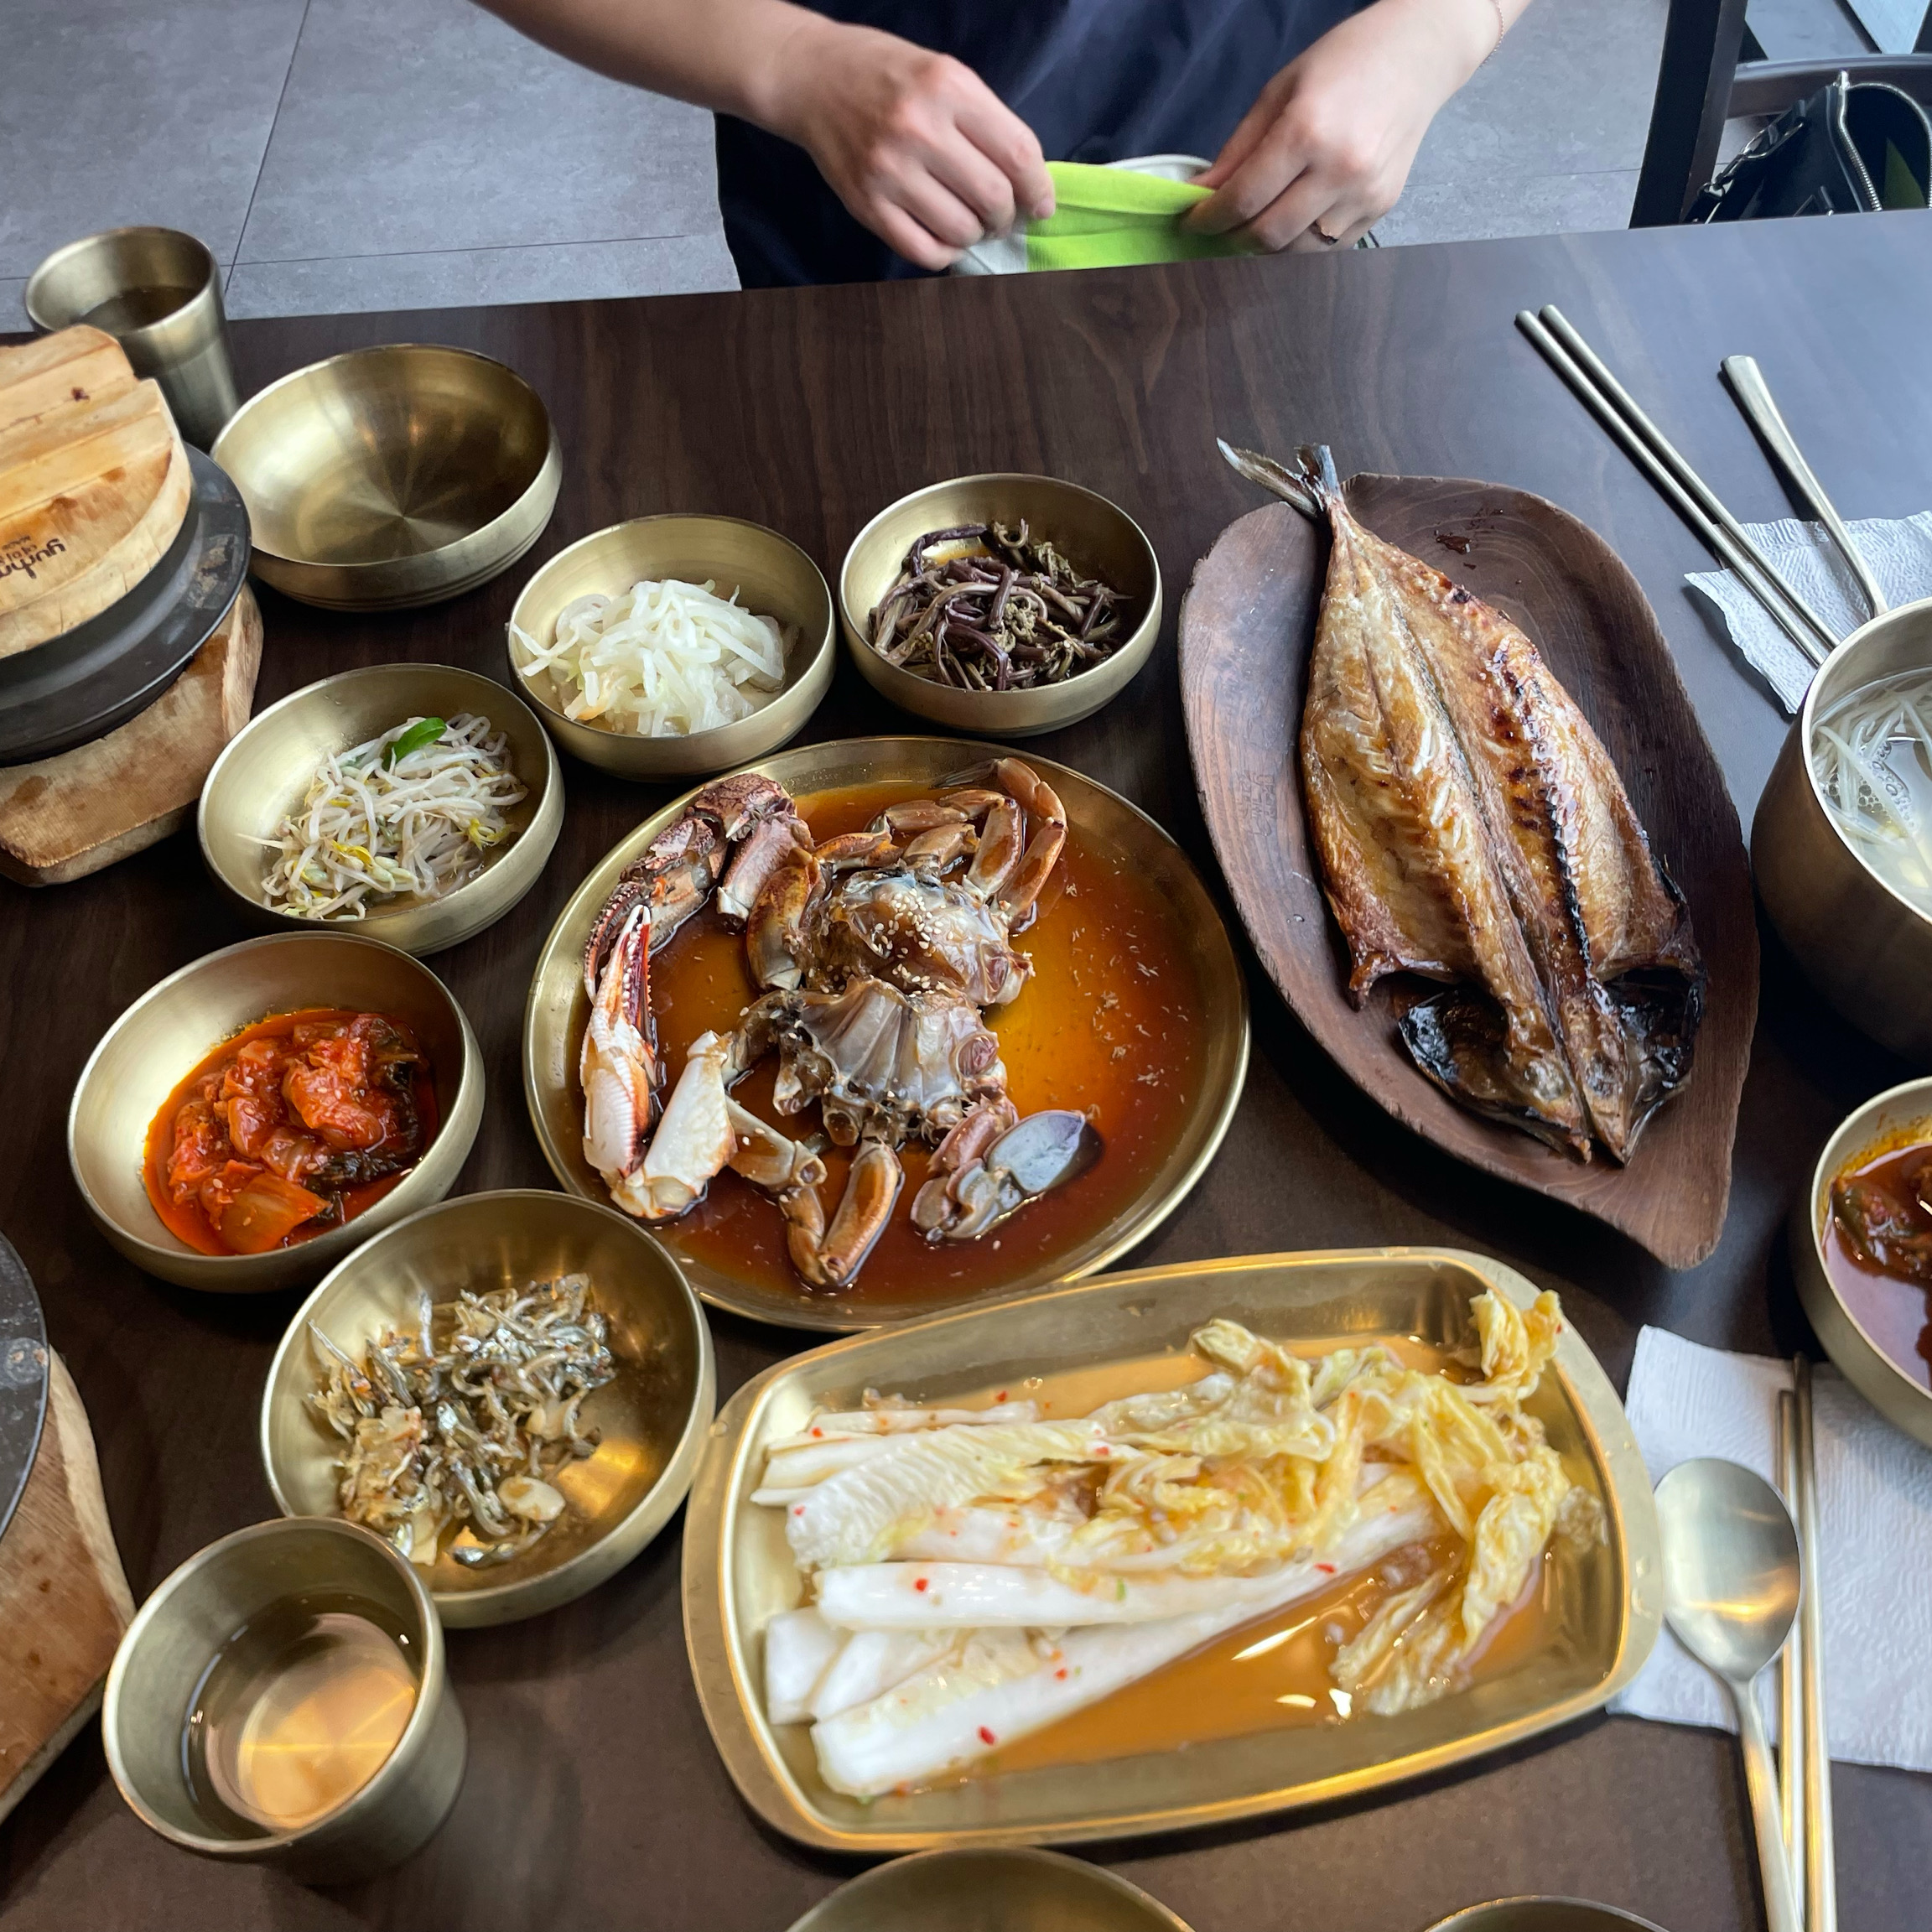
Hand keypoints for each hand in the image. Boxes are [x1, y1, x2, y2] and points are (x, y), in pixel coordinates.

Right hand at [763, 19, 1054, 270]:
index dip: (1038, 188)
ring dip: (975, 235)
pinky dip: (945, 253)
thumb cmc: (887, 75)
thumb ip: (985, 121)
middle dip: (1006, 217)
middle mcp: (919, 129)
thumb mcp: (944, 74)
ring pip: (960, 230)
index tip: (1040, 205)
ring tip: (969, 222)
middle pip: (993, 197)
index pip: (1017, 153)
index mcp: (948, 88)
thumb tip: (1028, 184)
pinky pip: (923, 252)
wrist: (814, 78)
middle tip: (1000, 216)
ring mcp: (889, 171)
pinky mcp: (866, 205)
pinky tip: (943, 236)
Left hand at [1185, 0, 1496, 251]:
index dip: (1210, 219)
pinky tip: (1291, 222)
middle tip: (1220, 229)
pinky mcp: (1381, 208)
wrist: (1417, 57)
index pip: (1244, 199)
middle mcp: (1340, 170)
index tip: (1192, 222)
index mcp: (1307, 132)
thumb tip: (1201, 193)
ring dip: (1267, 247)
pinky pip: (1329, 247)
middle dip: (1233, 239)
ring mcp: (1365, 194)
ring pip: (1298, 252)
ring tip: (1253, 226)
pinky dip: (1301, 243)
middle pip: (1269, 236)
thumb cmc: (1344, 63)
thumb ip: (1238, 150)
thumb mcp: (1279, 91)